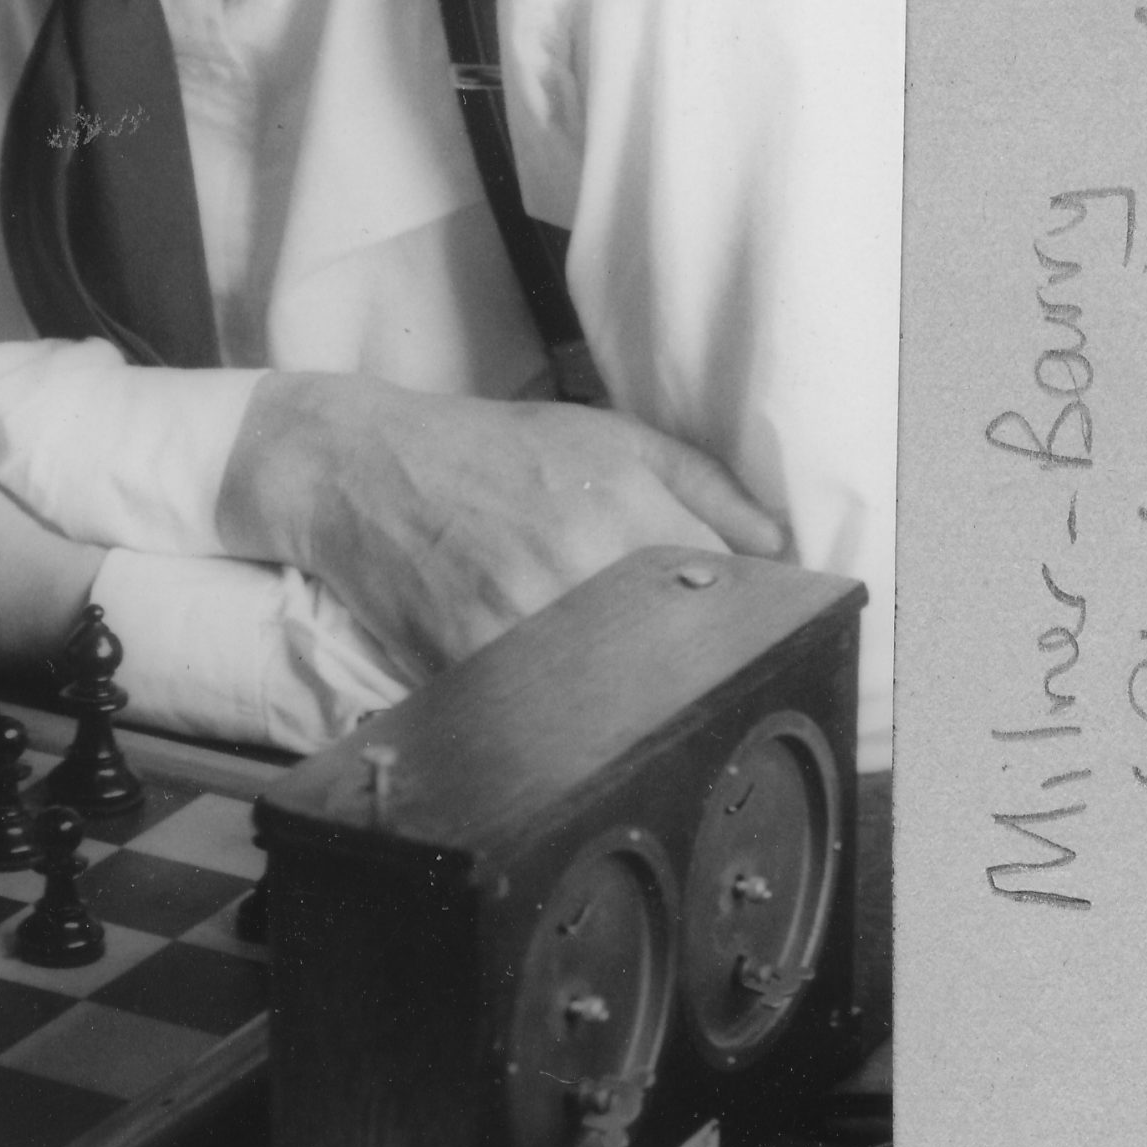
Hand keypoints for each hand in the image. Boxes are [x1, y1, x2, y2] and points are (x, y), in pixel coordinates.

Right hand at [216, 374, 787, 676]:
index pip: (732, 593)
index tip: (751, 635)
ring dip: (621, 693)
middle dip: (687, 664)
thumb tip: (780, 548)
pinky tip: (549, 683)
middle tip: (672, 659)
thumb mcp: (612, 437)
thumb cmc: (495, 451)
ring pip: (611, 694)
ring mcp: (520, 624)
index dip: (749, 621)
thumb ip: (706, 486)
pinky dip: (552, 708)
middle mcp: (578, 568)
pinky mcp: (467, 666)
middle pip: (677, 656)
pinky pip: (536, 709)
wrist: (366, 468)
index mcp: (626, 511)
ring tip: (605, 669)